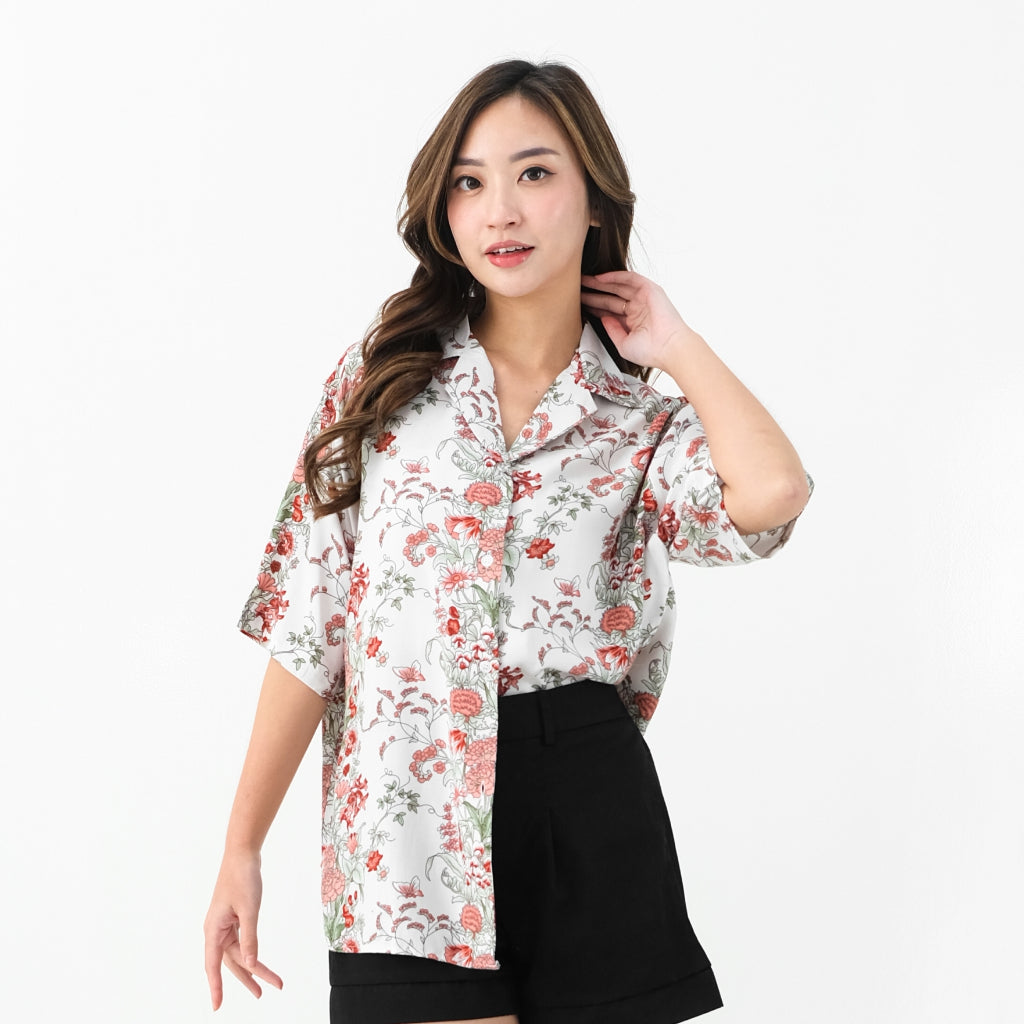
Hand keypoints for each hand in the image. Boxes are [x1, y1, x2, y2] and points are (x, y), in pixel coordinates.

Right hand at [203, 850, 282, 1009]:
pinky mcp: (233, 917)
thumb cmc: (242, 878)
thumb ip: (250, 939)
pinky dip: (251, 951)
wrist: (242, 853)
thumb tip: (250, 965)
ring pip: (238, 952)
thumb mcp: (249, 910)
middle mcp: (216, 930)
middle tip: (262, 994)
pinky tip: (258, 960)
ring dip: (254, 966)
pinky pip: (241, 941)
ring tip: (270, 981)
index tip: (217, 1007)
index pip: (212, 965)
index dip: (216, 987)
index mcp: (213, 929)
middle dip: (248, 978)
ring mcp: (224, 924)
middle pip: (231, 961)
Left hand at [581, 270, 698, 369]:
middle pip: (610, 298)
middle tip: (575, 288)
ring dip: (600, 283)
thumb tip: (602, 318)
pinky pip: (629, 278)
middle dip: (593, 293)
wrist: (669, 348)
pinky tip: (599, 278)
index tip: (577, 304)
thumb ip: (612, 330)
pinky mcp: (650, 289)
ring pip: (618, 287)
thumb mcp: (623, 344)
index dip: (594, 306)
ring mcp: (643, 298)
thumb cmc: (650, 351)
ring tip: (582, 280)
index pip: (609, 311)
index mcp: (632, 322)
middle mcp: (637, 308)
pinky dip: (615, 276)